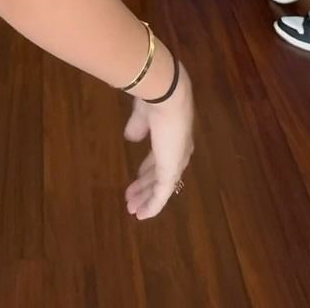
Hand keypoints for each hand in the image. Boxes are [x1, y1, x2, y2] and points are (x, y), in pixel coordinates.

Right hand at [123, 65, 193, 219]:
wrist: (167, 95)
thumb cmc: (155, 99)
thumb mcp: (143, 114)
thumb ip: (138, 126)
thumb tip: (131, 137)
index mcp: (172, 136)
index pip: (160, 157)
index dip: (148, 168)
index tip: (137, 175)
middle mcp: (178, 151)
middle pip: (160, 174)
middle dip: (145, 186)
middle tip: (132, 196)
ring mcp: (176, 162)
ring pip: (161, 187)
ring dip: (146, 198)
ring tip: (132, 208)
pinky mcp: (171, 171)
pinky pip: (162, 195)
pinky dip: (152, 206)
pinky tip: (142, 215)